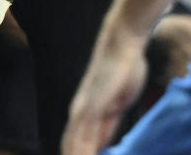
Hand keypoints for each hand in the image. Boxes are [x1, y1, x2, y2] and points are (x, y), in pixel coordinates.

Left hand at [61, 33, 146, 154]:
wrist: (120, 47)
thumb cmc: (119, 73)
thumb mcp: (114, 106)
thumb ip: (107, 126)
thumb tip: (102, 145)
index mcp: (82, 115)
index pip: (73, 146)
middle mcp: (78, 115)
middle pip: (70, 148)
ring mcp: (82, 110)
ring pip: (73, 145)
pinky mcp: (91, 106)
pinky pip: (85, 135)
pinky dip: (83, 152)